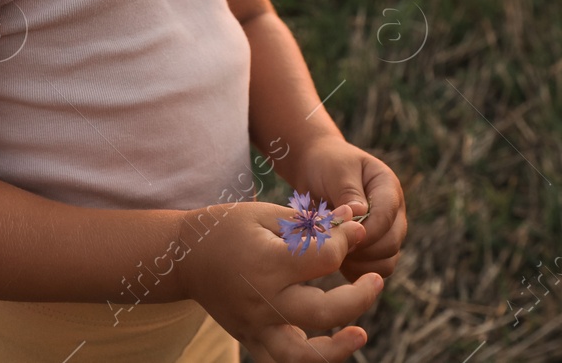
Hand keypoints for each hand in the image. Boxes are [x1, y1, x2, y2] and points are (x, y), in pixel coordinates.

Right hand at [173, 200, 384, 362]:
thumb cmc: (227, 228)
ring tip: (361, 334)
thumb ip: (313, 223)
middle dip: (360, 297)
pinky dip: (308, 360)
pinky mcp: (251, 339)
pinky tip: (330, 345)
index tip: (352, 229)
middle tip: (376, 280)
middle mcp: (263, 301)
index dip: (346, 241)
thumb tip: (356, 221)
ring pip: (304, 356)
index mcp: (267, 263)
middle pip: (325, 312)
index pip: (325, 259)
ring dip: (338, 349)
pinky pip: (281, 362)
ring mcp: (256, 326)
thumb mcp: (267, 214)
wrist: (184, 257)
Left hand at [287, 138, 406, 282]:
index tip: (340, 235)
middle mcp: (394, 211)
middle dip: (362, 250)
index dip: (365, 231)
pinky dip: (358, 272)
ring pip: (387, 261)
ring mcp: (387, 231)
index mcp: (388, 187)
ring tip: (335, 254)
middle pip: (391, 242)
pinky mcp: (376, 247)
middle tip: (334, 247)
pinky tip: (337, 262)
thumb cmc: (327, 165)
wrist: (317, 169)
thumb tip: (360, 213)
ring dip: (361, 264)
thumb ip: (348, 192)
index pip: (386, 216)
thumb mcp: (336, 170)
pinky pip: (375, 269)